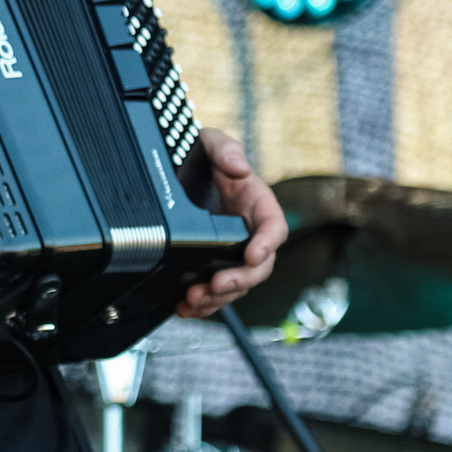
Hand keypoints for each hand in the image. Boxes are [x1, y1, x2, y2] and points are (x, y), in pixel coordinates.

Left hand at [176, 128, 287, 316]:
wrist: (177, 170)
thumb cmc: (201, 154)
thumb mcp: (211, 142)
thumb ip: (225, 149)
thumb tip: (239, 168)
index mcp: (258, 204)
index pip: (274, 227)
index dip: (267, 243)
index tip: (253, 254)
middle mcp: (250, 233)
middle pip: (257, 266)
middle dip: (239, 279)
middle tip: (217, 284)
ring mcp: (231, 252)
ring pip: (235, 284)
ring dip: (218, 297)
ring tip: (194, 300)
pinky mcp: (211, 264)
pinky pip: (214, 291)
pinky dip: (201, 304)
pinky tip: (185, 308)